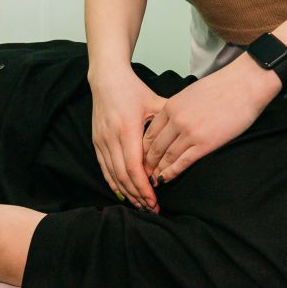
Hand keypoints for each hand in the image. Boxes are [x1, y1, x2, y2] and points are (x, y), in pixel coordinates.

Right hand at [89, 67, 167, 210]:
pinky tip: (124, 194)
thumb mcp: (155, 102)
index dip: (144, 186)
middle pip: (123, 175)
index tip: (155, 199)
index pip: (134, 166)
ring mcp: (102, 140)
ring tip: (140, 205)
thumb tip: (190, 134)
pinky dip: (114, 184)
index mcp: (127, 128)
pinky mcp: (96, 142)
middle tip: (151, 208)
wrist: (106, 79)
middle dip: (137, 195)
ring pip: (112, 175)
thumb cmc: (133, 90)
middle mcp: (112, 137)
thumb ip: (170, 121)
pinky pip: (104, 169)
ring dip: (127, 192)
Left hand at [143, 56, 278, 183]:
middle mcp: (176, 120)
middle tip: (143, 173)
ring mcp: (189, 132)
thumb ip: (179, 109)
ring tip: (153, 180)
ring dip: (157, 170)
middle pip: (154, 146)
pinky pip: (182, 162)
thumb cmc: (223, 87)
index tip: (141, 157)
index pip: (149, 132)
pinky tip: (165, 180)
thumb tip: (174, 123)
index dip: (143, 148)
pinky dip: (171, 173)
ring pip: (166, 156)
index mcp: (171, 106)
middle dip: (147, 162)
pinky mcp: (204, 144)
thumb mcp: (191, 94)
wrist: (244, 85)